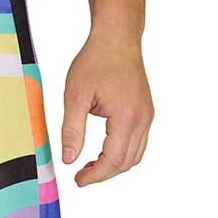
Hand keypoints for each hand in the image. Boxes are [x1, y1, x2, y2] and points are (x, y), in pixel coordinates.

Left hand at [60, 31, 153, 186]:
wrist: (117, 37)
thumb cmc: (96, 60)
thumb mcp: (75, 94)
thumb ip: (72, 129)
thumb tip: (69, 159)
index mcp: (126, 116)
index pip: (113, 159)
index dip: (95, 175)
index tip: (78, 180)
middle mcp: (143, 119)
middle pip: (127, 162)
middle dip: (104, 173)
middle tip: (81, 176)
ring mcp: (147, 115)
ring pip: (136, 155)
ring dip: (114, 165)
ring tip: (90, 166)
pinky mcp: (146, 111)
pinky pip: (138, 142)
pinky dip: (122, 152)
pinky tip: (103, 149)